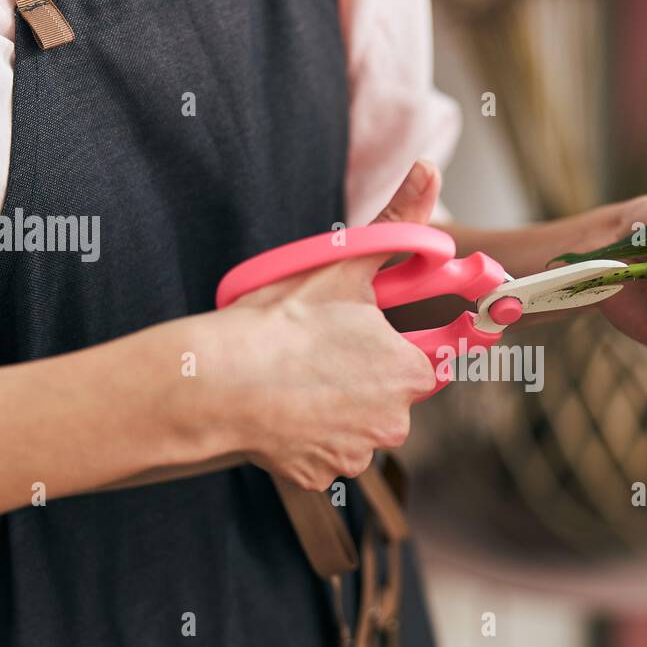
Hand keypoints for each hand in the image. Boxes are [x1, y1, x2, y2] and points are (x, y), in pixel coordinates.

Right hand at [193, 162, 441, 489]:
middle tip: (320, 351)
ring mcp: (356, 453)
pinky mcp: (320, 475)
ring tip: (296, 379)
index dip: (399, 345)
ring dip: (336, 407)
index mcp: (409, 372)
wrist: (216, 384)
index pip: (430, 362)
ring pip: (356, 425)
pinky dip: (307, 436)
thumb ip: (396, 221)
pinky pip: (324, 453)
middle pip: (390, 396)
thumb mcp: (342, 263)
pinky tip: (282, 410)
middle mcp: (393, 421)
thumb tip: (429, 171)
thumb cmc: (280, 324)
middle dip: (363, 375)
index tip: (369, 339)